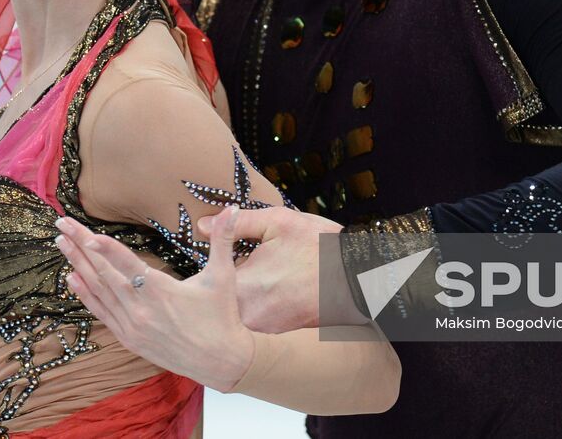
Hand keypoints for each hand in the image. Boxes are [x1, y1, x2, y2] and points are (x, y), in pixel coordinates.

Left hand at [54, 210, 255, 392]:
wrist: (221, 361)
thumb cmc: (222, 317)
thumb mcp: (222, 276)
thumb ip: (222, 239)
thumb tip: (232, 209)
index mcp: (161, 291)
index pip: (128, 264)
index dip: (106, 248)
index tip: (85, 234)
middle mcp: (141, 309)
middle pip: (104, 273)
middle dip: (81, 247)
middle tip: (62, 226)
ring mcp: (132, 326)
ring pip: (99, 291)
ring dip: (78, 265)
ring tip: (62, 244)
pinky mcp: (129, 338)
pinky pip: (102, 312)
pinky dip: (85, 294)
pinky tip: (71, 278)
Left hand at [201, 207, 366, 331]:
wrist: (358, 277)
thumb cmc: (319, 245)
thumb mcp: (278, 221)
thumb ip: (236, 224)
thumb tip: (202, 226)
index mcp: (241, 285)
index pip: (205, 284)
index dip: (208, 272)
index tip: (218, 264)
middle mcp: (248, 315)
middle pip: (216, 305)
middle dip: (219, 291)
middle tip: (238, 275)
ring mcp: (264, 331)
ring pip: (234, 318)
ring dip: (236, 305)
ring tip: (260, 286)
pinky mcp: (278, 339)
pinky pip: (254, 328)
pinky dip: (256, 315)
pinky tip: (273, 298)